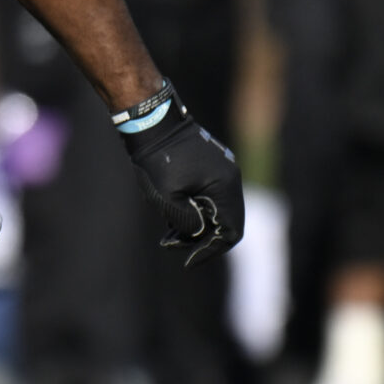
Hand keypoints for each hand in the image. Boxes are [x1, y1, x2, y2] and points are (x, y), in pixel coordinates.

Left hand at [120, 101, 243, 267]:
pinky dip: (196, 210)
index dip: (211, 250)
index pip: (231, 231)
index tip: (189, 261)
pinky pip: (211, 196)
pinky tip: (172, 215)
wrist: (152, 122)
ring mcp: (224, 170)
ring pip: (217, 210)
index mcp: (225, 186)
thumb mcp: (168, 199)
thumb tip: (198, 234)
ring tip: (167, 233)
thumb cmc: (158, 159)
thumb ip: (188, 222)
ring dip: (196, 225)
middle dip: (200, 239)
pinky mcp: (213, 166)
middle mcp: (231, 178)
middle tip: (171, 243)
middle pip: (225, 222)